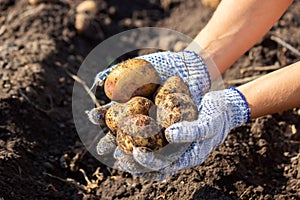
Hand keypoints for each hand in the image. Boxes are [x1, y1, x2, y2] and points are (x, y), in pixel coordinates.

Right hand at [90, 50, 211, 174]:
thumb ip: (118, 72)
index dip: (101, 116)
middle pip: (122, 132)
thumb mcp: (139, 66)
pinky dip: (151, 151)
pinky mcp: (172, 132)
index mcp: (130, 105)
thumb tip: (97, 81)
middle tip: (103, 148)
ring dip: (128, 151)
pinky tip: (144, 153)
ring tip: (121, 155)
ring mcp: (156, 126)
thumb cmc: (162, 65)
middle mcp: (140, 119)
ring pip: (139, 143)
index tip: (92, 117)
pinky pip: (161, 143)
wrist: (188, 67)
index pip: (111, 113)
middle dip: (111, 141)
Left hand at [120, 87, 249, 179]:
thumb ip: (190, 131)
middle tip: (118, 155)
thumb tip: (169, 135)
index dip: (148, 162)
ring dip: (134, 157)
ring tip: (117, 150)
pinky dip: (140, 143)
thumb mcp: (207, 124)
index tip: (134, 152)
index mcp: (188, 157)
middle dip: (135, 164)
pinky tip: (128, 136)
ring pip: (151, 157)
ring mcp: (174, 146)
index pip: (165, 166)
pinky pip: (154, 143)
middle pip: (153, 166)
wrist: (224, 109)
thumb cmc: (217, 117)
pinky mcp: (170, 135)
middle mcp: (179, 155)